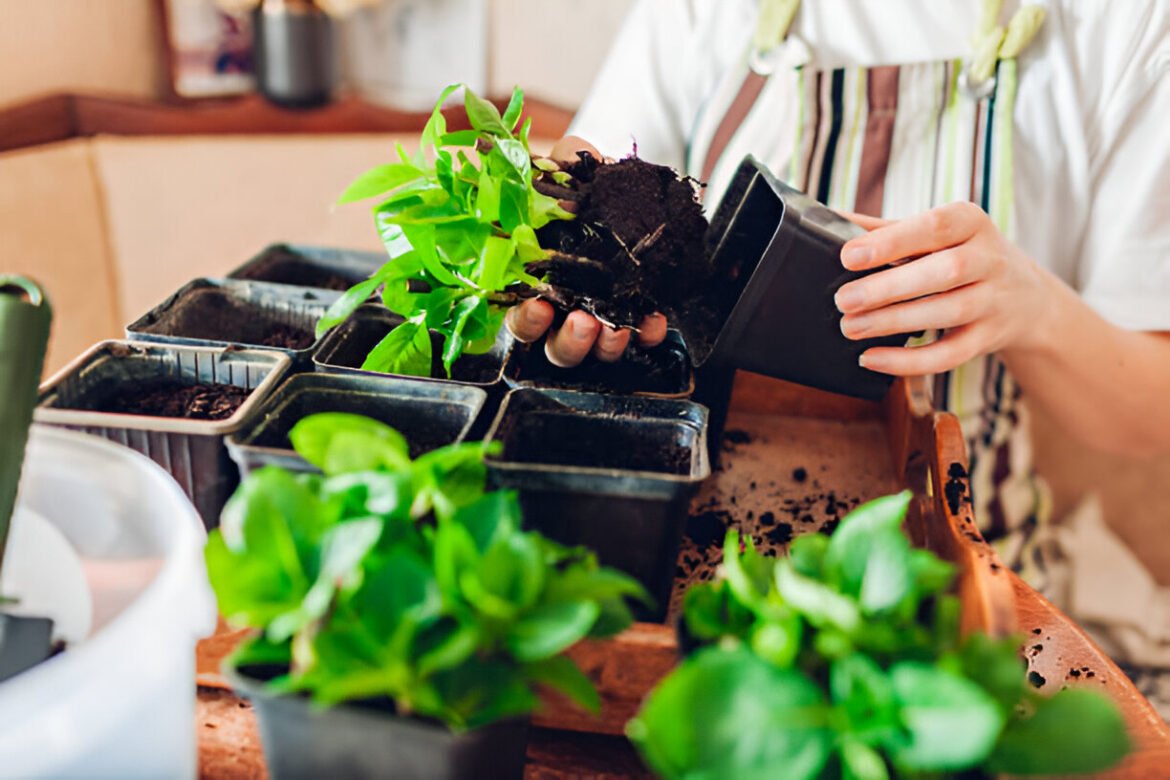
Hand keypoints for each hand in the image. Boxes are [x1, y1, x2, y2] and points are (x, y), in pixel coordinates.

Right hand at [504, 135, 668, 365]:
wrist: (600, 191)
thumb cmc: (566, 188)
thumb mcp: (556, 171)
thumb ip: (556, 168)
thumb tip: (564, 180)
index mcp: (533, 285)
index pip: (523, 319)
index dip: (529, 320)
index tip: (539, 309)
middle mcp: (562, 310)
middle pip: (558, 345)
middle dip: (571, 340)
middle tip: (583, 323)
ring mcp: (596, 315)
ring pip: (595, 349)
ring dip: (606, 344)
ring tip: (616, 328)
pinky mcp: (629, 312)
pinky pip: (637, 333)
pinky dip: (646, 331)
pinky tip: (654, 320)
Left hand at [835, 202, 1056, 375]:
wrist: (1025, 295)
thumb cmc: (961, 254)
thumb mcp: (935, 233)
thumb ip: (886, 229)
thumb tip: (830, 221)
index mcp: (970, 221)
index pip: (934, 227)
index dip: (892, 242)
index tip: (849, 256)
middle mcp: (989, 258)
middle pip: (943, 272)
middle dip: (889, 287)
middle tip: (844, 300)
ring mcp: (993, 300)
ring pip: (947, 312)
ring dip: (894, 322)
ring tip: (851, 327)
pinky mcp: (988, 338)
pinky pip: (950, 354)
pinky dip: (910, 361)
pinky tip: (871, 359)